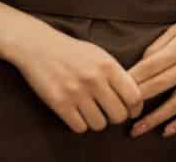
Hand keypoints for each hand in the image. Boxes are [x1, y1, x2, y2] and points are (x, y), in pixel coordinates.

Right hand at [6, 23, 144, 133]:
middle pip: (119, 115)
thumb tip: (134, 97)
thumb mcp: (100, 55)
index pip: (134, 97)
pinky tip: (78, 114)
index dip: (136, 108)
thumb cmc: (73, 52)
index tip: (132, 110)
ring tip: (93, 112)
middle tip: (110, 112)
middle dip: (117, 117)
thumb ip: (117, 74)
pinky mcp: (59, 103)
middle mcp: (94, 79)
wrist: (39, 47)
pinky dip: (80, 124)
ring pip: (100, 124)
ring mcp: (76, 92)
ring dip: (98, 121)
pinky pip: (80, 127)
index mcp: (108, 66)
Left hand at [126, 2, 175, 137]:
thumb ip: (161, 44)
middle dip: (134, 101)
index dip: (128, 79)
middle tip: (117, 111)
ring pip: (174, 106)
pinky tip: (167, 131)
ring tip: (136, 130)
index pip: (148, 68)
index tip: (113, 88)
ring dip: (153, 120)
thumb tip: (142, 62)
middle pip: (156, 88)